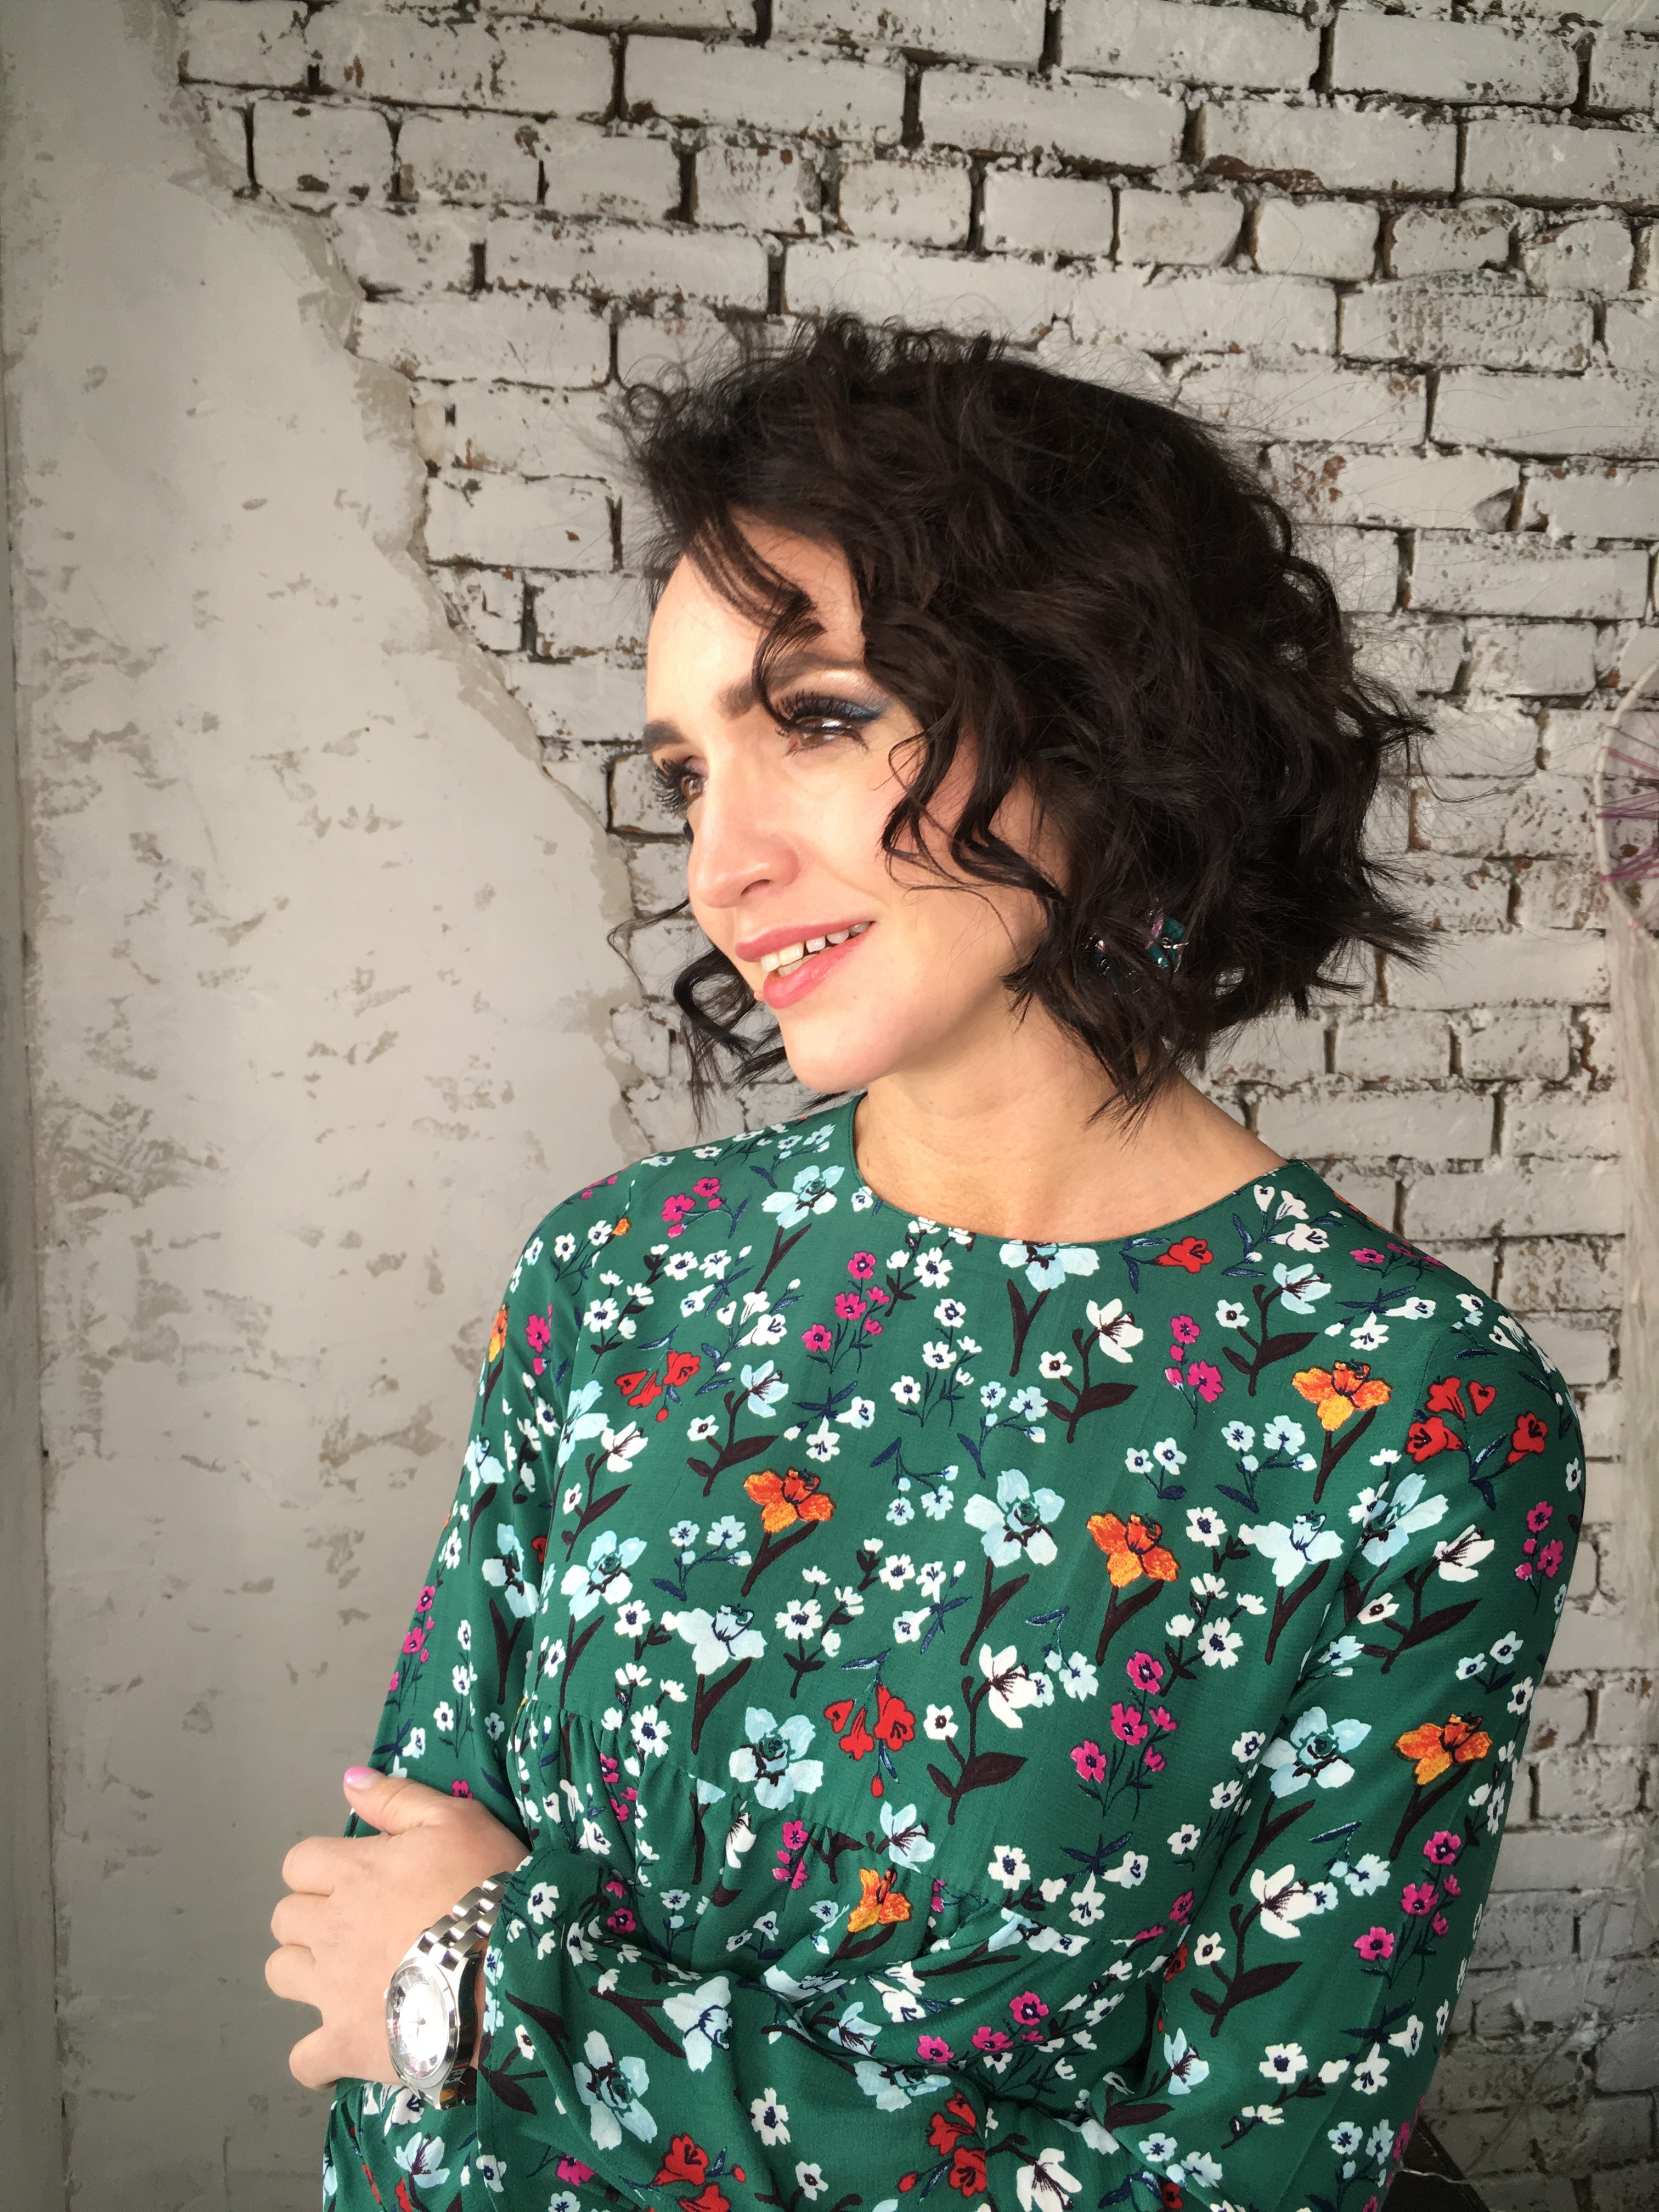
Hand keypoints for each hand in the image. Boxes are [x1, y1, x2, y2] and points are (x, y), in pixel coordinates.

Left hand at [266, 1767, 524, 2088]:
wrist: (509, 1969)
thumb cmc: (487, 1888)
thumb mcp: (457, 1821)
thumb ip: (398, 1799)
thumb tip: (348, 1780)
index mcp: (352, 1874)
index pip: (299, 1863)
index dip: (324, 1868)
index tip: (356, 1877)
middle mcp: (330, 1930)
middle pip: (285, 1919)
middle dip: (312, 1917)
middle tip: (355, 1925)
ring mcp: (331, 1992)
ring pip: (281, 1974)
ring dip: (305, 1972)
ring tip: (343, 1977)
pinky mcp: (343, 2046)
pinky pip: (303, 2060)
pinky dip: (315, 2057)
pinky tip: (340, 2048)